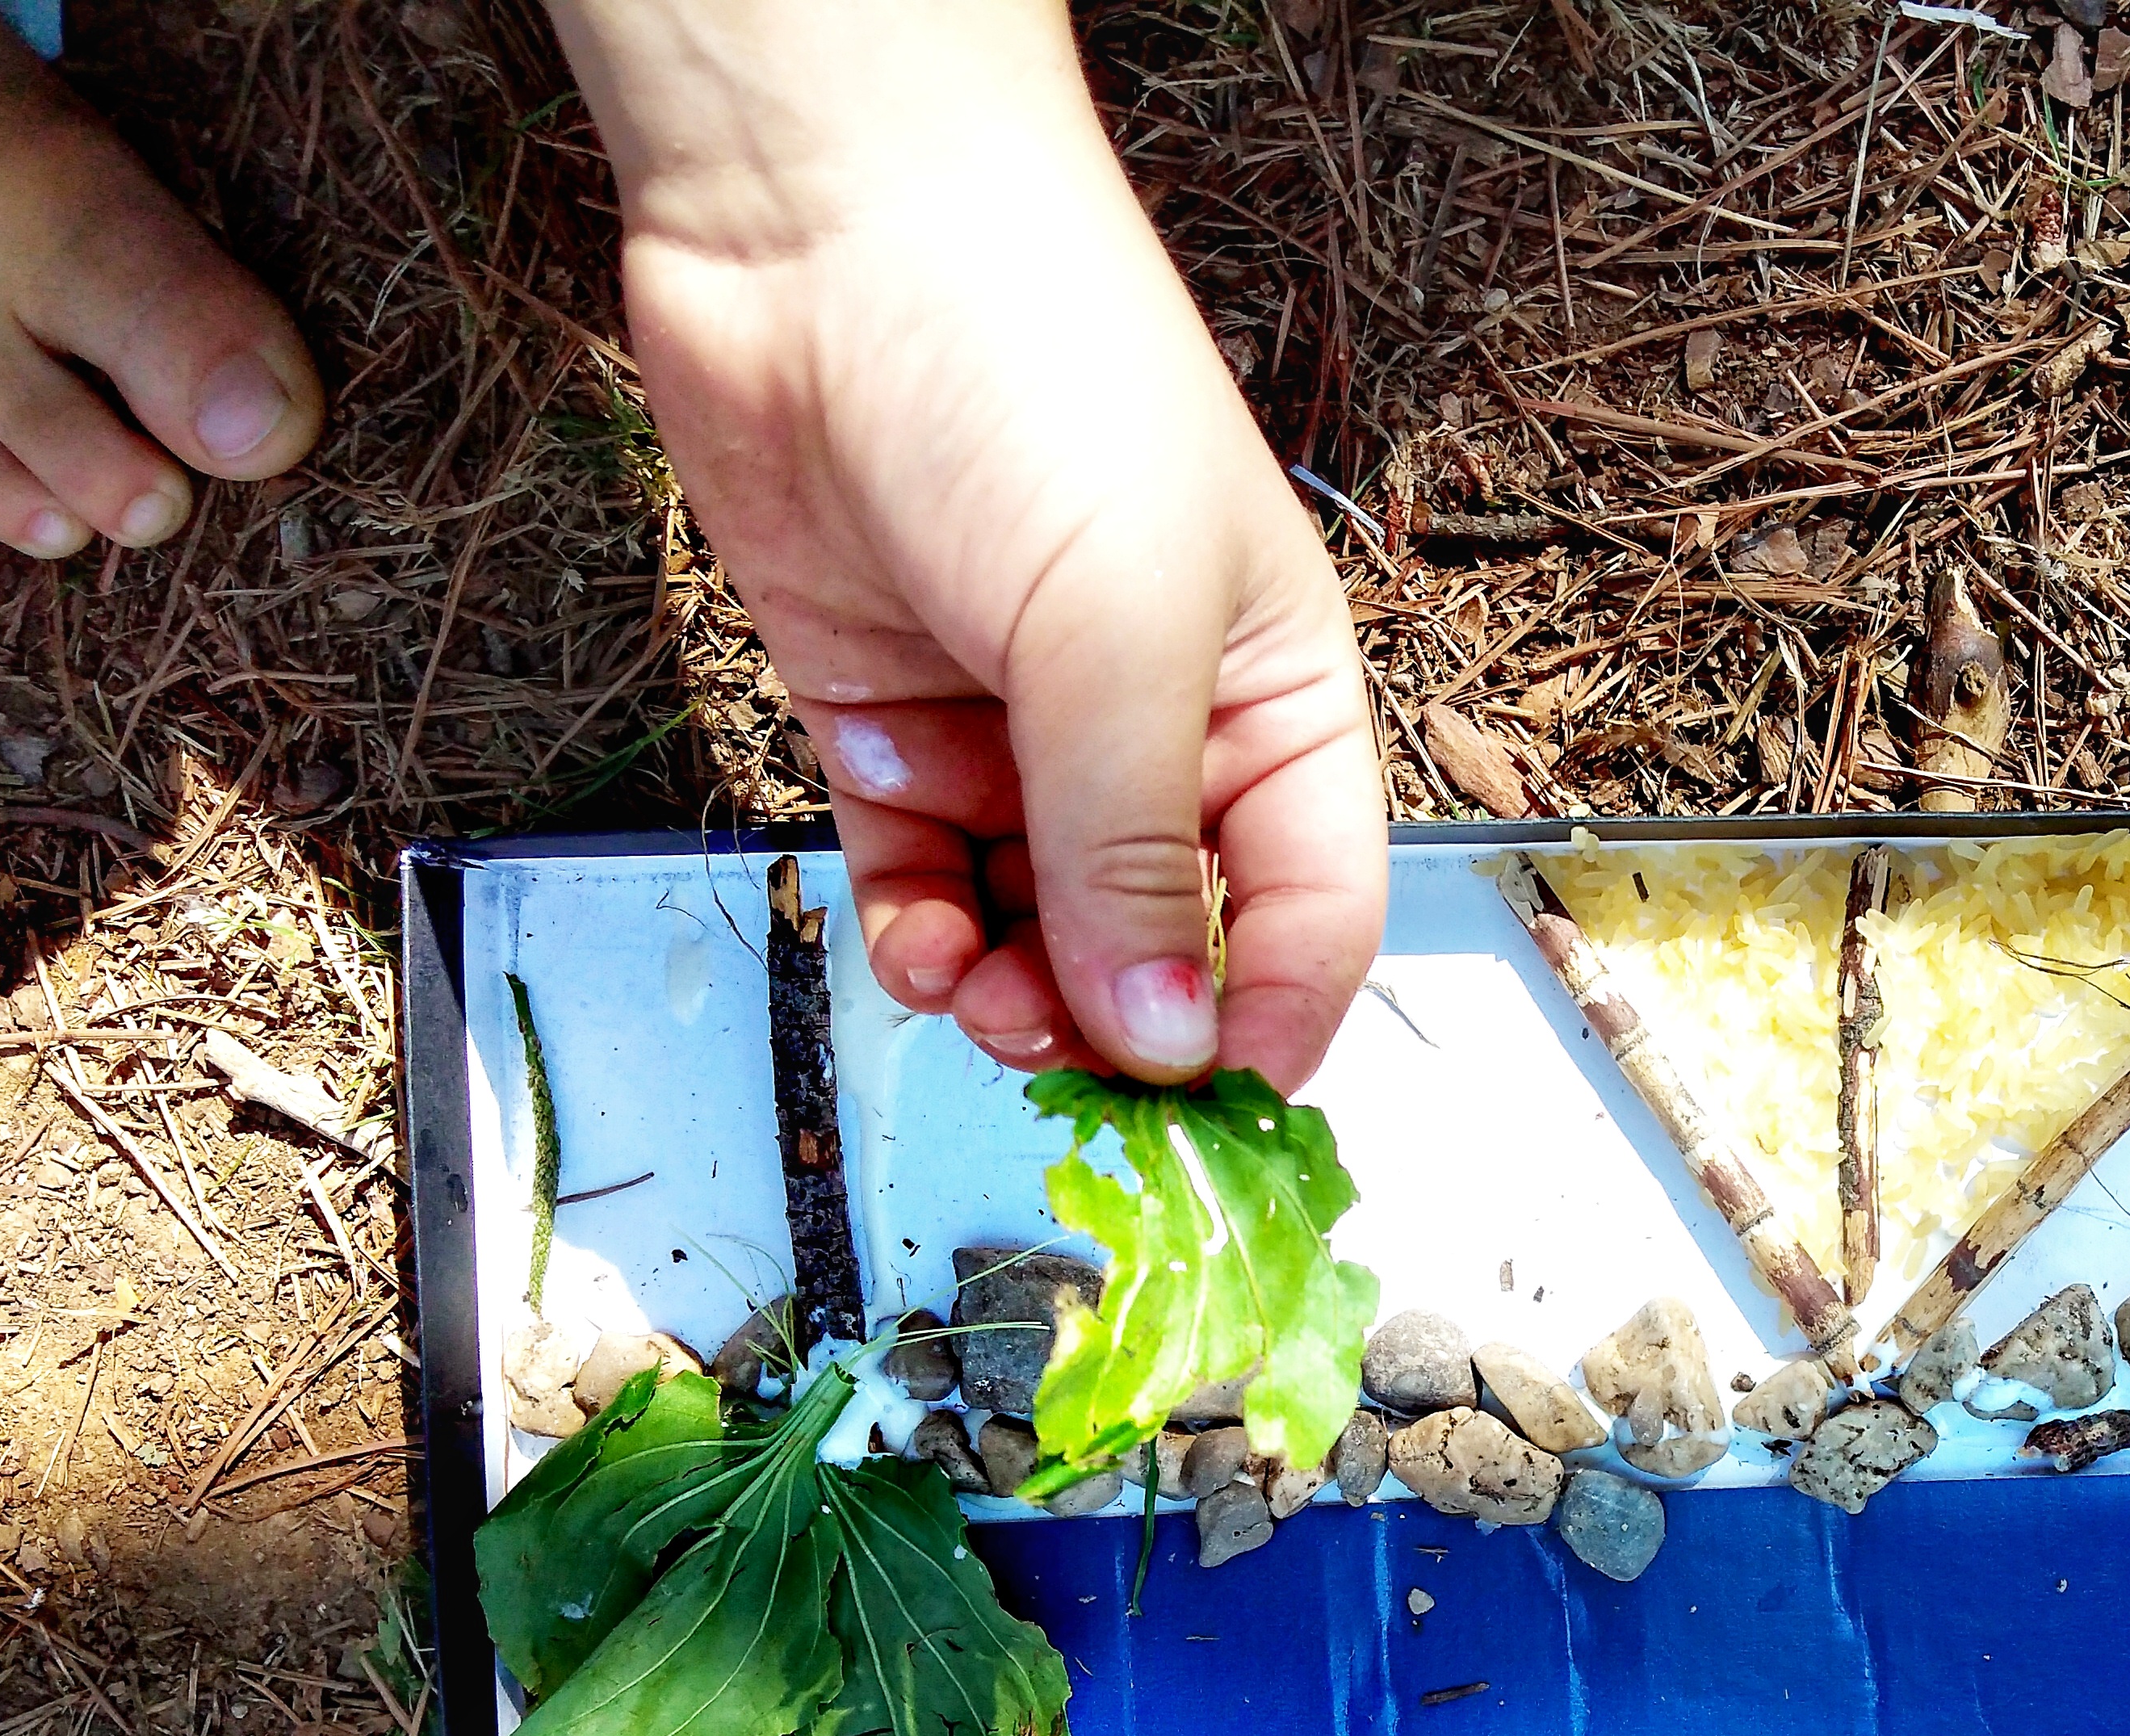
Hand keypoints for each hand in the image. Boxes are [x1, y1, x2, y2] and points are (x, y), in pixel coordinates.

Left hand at [546, 0, 1384, 1092]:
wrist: (816, 230)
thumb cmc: (1030, 372)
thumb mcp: (1118, 629)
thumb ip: (1139, 849)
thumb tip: (1169, 1037)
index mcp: (1272, 699)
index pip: (1313, 909)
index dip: (1273, 1017)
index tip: (1214, 1111)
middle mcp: (1156, 730)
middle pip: (1164, 942)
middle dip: (1115, 1018)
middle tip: (1060, 1055)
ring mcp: (1021, 732)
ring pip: (1035, 931)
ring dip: (1010, 989)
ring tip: (976, 992)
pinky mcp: (898, 724)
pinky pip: (923, 879)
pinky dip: (918, 931)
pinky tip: (914, 936)